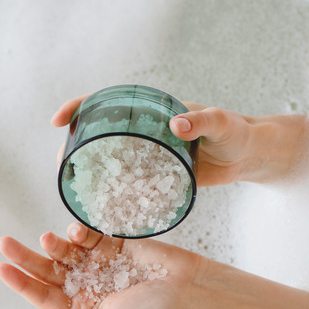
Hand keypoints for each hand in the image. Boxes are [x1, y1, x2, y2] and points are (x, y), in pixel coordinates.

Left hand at [0, 223, 205, 308]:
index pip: (43, 295)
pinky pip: (88, 236)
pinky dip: (77, 233)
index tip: (1, 268)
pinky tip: (74, 233)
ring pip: (64, 252)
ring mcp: (100, 263)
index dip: (21, 282)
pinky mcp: (114, 244)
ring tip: (48, 239)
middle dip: (25, 257)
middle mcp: (87, 284)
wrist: (185, 287)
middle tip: (4, 242)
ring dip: (52, 245)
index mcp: (83, 307)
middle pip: (47, 270)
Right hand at [51, 95, 254, 185]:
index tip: (58, 120)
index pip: (107, 101)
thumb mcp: (220, 122)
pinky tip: (105, 206)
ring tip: (75, 188)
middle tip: (62, 165)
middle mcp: (146, 130)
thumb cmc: (236, 131)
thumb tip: (176, 123)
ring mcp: (151, 153)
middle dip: (76, 146)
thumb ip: (201, 122)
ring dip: (92, 172)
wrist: (250, 155)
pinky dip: (117, 192)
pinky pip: (132, 182)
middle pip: (100, 133)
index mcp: (153, 109)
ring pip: (112, 160)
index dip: (79, 107)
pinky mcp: (160, 175)